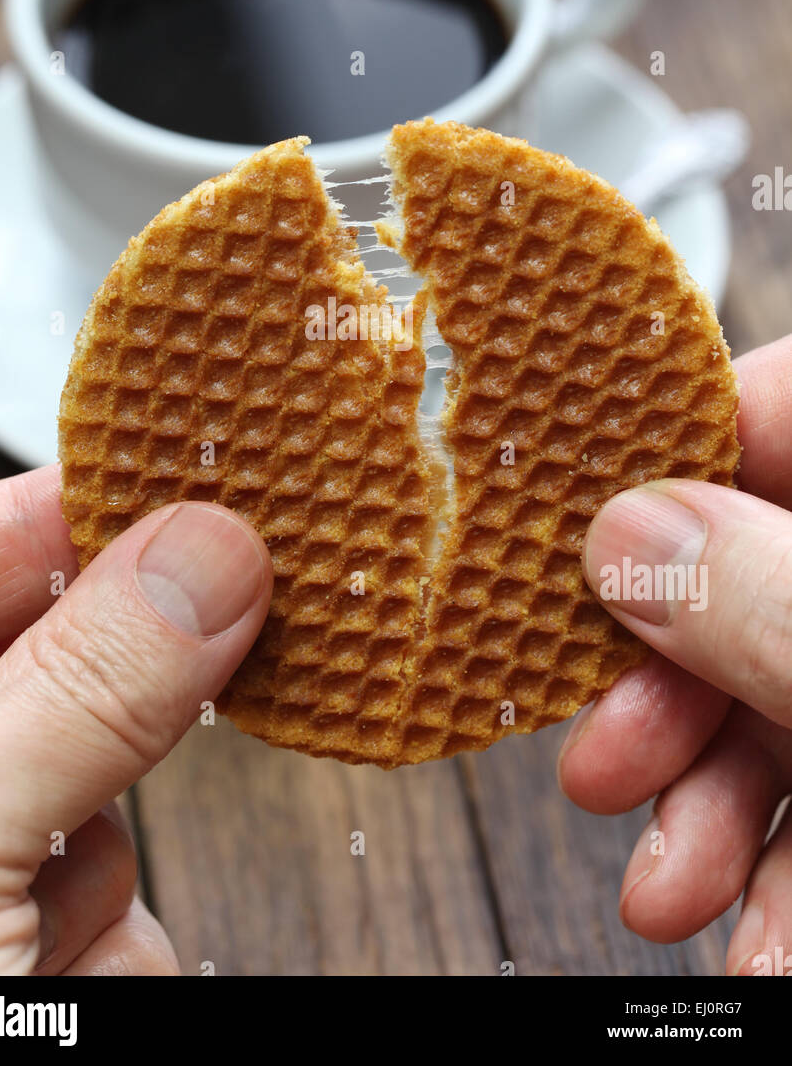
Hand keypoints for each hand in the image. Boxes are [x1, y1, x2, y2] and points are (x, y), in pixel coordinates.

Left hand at [0, 468, 270, 974]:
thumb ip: (75, 692)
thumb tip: (208, 553)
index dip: (32, 515)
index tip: (162, 479)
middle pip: (29, 668)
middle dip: (110, 667)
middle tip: (229, 577)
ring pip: (91, 788)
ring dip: (100, 849)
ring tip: (47, 925)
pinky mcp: (44, 958)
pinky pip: (119, 903)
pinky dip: (117, 941)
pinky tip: (69, 987)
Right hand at [559, 333, 791, 974]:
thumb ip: (770, 602)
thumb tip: (628, 537)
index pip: (784, 407)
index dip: (677, 443)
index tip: (578, 511)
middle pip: (754, 572)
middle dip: (667, 686)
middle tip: (604, 754)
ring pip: (778, 699)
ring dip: (706, 810)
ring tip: (666, 890)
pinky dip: (779, 871)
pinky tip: (754, 942)